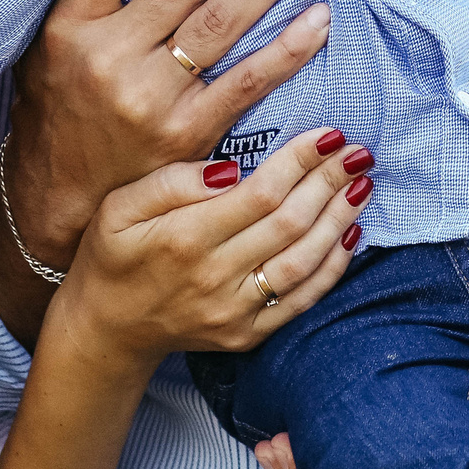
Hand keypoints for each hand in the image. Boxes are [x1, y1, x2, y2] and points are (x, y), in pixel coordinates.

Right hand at [2, 0, 330, 273]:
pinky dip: (288, 48)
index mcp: (69, 25)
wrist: (58, 199)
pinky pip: (248, 81)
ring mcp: (151, 97)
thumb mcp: (51, 43)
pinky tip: (318, 19)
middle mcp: (109, 56)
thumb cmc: (61, 106)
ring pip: (222, 20)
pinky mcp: (188, 134)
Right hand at [59, 126, 373, 363]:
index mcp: (184, 238)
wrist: (107, 329)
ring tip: (362, 185)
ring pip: (303, 261)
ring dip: (339, 220)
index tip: (328, 135)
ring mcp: (235, 311)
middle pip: (290, 223)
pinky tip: (350, 233)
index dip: (300, 162)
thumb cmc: (112, 255)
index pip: (260, 193)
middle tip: (357, 152)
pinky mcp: (248, 334)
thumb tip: (230, 169)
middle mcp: (214, 277)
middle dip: (330, 182)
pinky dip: (332, 268)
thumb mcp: (119, 206)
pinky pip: (301, 301)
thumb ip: (173, 182)